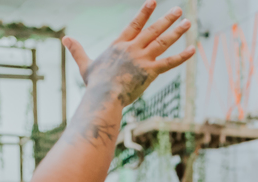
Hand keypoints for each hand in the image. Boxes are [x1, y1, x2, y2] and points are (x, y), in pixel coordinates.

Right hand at [63, 2, 194, 107]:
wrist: (103, 96)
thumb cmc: (95, 84)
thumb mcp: (85, 65)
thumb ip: (77, 50)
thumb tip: (64, 39)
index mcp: (119, 45)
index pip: (135, 24)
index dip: (144, 12)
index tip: (153, 1)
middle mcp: (132, 48)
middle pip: (153, 29)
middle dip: (166, 18)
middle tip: (178, 9)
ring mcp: (142, 59)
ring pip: (163, 41)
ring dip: (176, 31)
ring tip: (187, 22)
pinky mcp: (150, 72)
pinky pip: (169, 62)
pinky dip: (182, 56)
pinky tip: (192, 49)